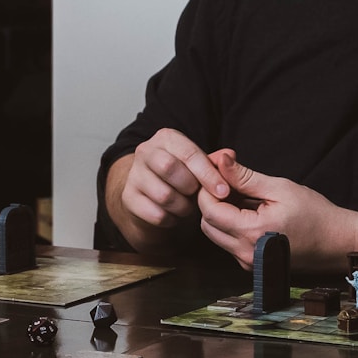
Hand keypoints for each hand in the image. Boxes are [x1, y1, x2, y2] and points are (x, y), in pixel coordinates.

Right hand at [107, 129, 229, 250]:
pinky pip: (156, 214)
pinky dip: (171, 219)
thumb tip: (229, 155)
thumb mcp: (200, 166)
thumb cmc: (181, 178)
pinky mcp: (128, 198)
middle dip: (190, 187)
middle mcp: (146, 151)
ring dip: (183, 206)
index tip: (223, 191)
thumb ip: (216, 162)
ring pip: (163, 195)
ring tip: (187, 206)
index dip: (208, 174)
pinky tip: (174, 214)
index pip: (188, 153)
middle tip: (198, 196)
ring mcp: (134, 175)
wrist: (151, 196)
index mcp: (166, 138)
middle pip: (169, 168)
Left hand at [197, 150, 354, 270]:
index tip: (219, 172)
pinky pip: (229, 243)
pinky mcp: (252, 264)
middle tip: (229, 182)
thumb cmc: (316, 215)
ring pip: (216, 235)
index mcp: (252, 232)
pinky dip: (232, 226)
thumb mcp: (279, 188)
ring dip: (221, 214)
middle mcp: (246, 253)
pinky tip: (250, 213)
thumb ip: (245, 176)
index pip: (209, 210)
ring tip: (243, 197)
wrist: (337, 243)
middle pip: (207, 224)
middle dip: (212, 201)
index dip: (208, 188)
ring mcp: (248, 262)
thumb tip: (221, 160)